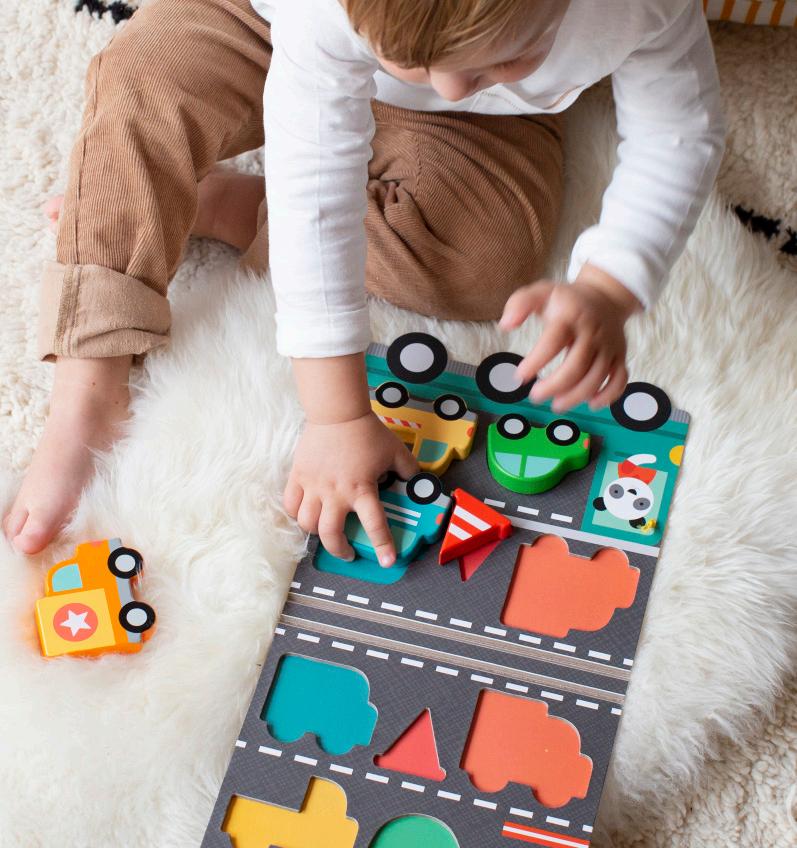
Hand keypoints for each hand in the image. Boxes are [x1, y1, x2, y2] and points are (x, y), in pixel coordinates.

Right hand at [283, 412, 418, 565]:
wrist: (337, 413)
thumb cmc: (366, 432)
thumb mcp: (395, 451)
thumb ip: (408, 470)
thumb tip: (417, 482)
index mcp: (361, 488)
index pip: (374, 525)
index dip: (383, 546)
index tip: (388, 561)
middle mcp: (336, 493)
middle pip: (330, 534)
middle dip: (340, 550)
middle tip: (348, 552)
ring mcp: (314, 486)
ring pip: (307, 523)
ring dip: (317, 533)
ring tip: (325, 532)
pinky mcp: (298, 476)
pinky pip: (290, 504)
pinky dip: (296, 514)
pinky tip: (305, 514)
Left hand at [499, 265, 640, 411]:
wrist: (605, 296)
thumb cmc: (567, 300)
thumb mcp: (542, 292)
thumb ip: (520, 304)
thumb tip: (506, 325)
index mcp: (571, 317)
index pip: (553, 342)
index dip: (536, 361)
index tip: (520, 376)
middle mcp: (592, 333)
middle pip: (577, 366)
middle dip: (554, 386)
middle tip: (535, 396)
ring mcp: (608, 346)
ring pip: (596, 377)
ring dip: (576, 396)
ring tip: (556, 404)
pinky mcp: (619, 356)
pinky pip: (619, 379)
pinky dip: (608, 395)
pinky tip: (591, 403)